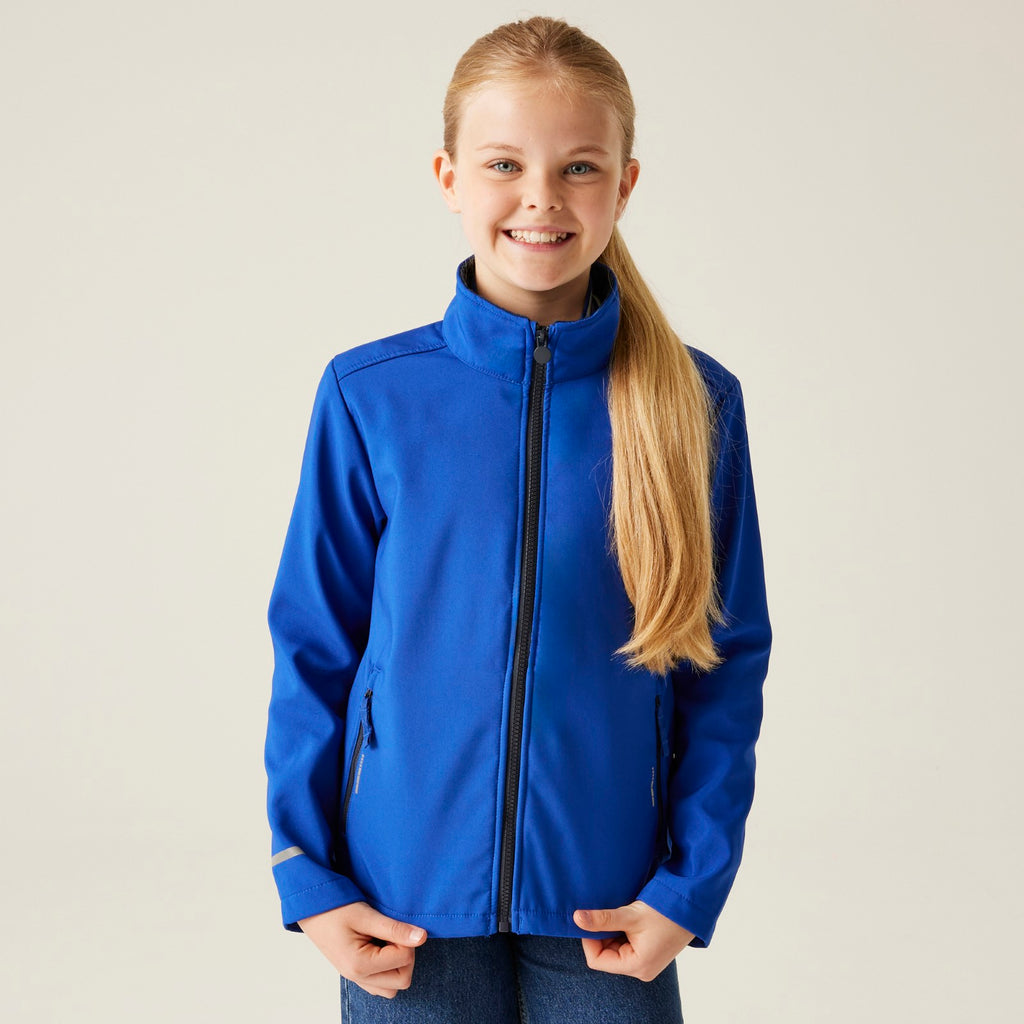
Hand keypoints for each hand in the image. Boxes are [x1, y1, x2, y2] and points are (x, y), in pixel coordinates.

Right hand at [298, 901, 426, 997]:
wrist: (310, 909)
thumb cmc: (334, 909)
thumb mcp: (366, 915)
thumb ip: (395, 929)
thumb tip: (422, 937)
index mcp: (359, 965)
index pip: (404, 960)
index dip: (407, 940)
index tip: (397, 924)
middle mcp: (357, 978)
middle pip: (402, 981)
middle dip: (406, 956)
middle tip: (395, 933)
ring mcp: (356, 978)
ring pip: (392, 987)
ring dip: (397, 965)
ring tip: (387, 940)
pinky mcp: (355, 974)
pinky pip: (380, 983)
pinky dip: (387, 969)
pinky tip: (380, 946)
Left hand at [573, 900, 694, 981]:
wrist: (691, 907)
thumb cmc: (665, 913)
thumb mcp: (631, 915)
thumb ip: (603, 919)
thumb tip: (576, 918)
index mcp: (636, 966)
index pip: (597, 960)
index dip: (589, 939)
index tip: (589, 918)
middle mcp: (641, 969)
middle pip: (605, 954)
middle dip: (601, 933)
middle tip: (604, 912)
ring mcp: (645, 961)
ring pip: (614, 948)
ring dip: (611, 930)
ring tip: (619, 913)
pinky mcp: (648, 952)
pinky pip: (625, 944)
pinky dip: (621, 930)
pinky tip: (626, 917)